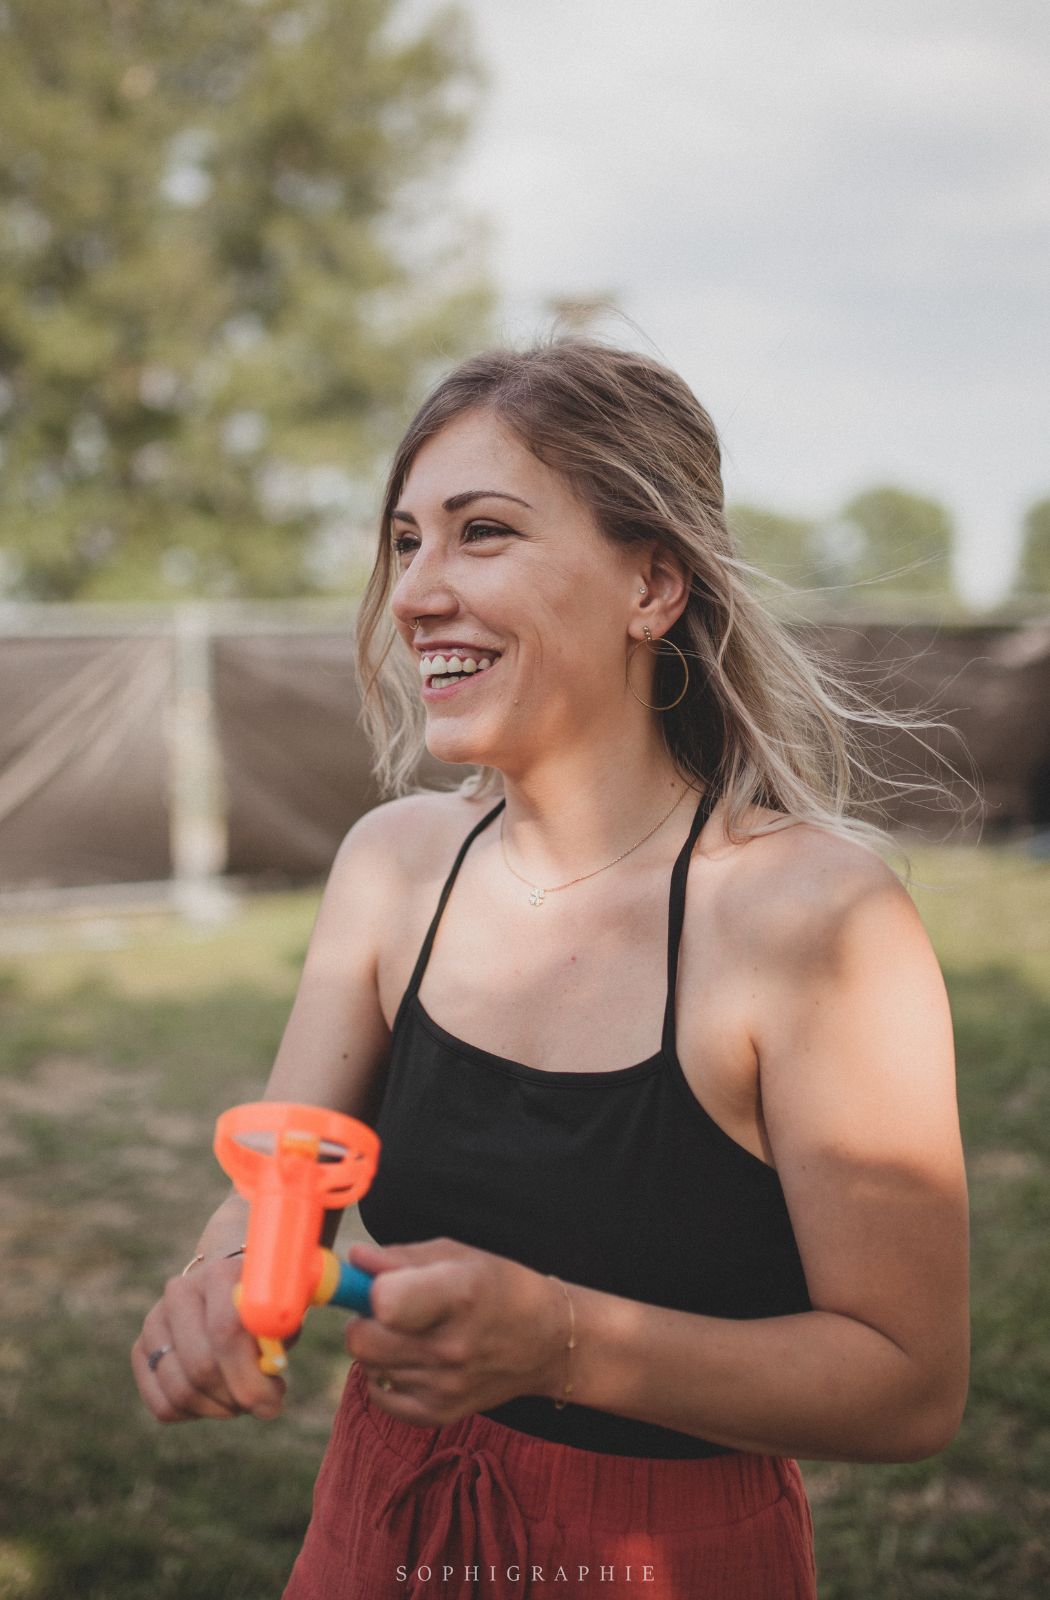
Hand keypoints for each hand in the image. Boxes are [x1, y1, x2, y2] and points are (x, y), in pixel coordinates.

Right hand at [131, 1253, 287, 1423]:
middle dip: (237, 1396)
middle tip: (263, 1403)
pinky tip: (215, 1398)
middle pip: (201, 1365)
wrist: (229, 1293)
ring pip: (181, 1391)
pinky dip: (194, 1414)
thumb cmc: (263, 1308)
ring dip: (219, 1408)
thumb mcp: (280, 1313)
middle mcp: (179, 1293)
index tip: (273, 1399)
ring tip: (241, 1398)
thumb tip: (270, 1368)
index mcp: (218, 1275)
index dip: (249, 1375)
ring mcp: (154, 1321)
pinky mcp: (140, 1350)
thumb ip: (279, 1334)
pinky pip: (163, 1406)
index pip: (225, 1331)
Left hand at [344, 1237, 565, 1427]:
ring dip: (377, 1347)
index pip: (387, 1303)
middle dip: (363, 1320)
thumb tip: (353, 1260)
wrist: (547, 1341)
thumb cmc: (499, 1286)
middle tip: (384, 1309)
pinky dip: (385, 1376)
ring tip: (410, 1332)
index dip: (371, 1291)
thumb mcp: (456, 1255)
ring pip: (367, 1366)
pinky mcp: (440, 1413)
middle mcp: (451, 1345)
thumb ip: (398, 1258)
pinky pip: (380, 1397)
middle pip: (362, 1341)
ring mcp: (446, 1386)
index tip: (379, 1285)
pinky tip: (411, 1359)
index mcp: (459, 1294)